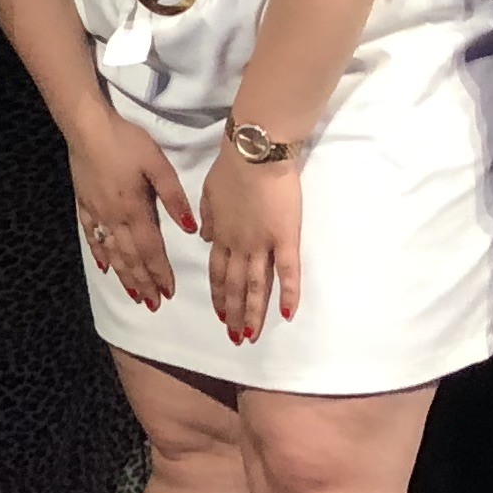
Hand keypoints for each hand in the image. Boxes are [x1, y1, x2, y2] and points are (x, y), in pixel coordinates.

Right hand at [66, 110, 195, 307]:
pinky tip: (104, 267)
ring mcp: (97, 212)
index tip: (170, 293)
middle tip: (153, 304)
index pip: (151, 249)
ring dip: (124, 275)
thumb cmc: (126, 142)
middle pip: (131, 257)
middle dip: (144, 282)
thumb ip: (173, 197)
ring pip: (111, 251)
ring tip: (134, 295)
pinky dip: (99, 253)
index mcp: (135, 209)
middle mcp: (115, 217)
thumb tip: (190, 229)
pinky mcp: (84, 204)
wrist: (87, 127)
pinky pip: (91, 235)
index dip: (160, 272)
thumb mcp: (158, 164)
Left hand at [200, 141, 306, 342]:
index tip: (219, 314)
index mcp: (220, 234)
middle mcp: (238, 245)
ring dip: (253, 313)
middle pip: (235, 286)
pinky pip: (288, 273)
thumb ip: (207, 218)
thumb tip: (205, 237)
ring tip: (251, 335)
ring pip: (256, 286)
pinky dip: (288, 295)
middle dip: (234, 314)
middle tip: (235, 337)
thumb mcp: (208, 193)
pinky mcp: (285, 239)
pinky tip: (288, 314)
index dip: (219, 295)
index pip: (218, 272)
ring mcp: (262, 244)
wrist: (253, 155)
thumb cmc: (231, 167)